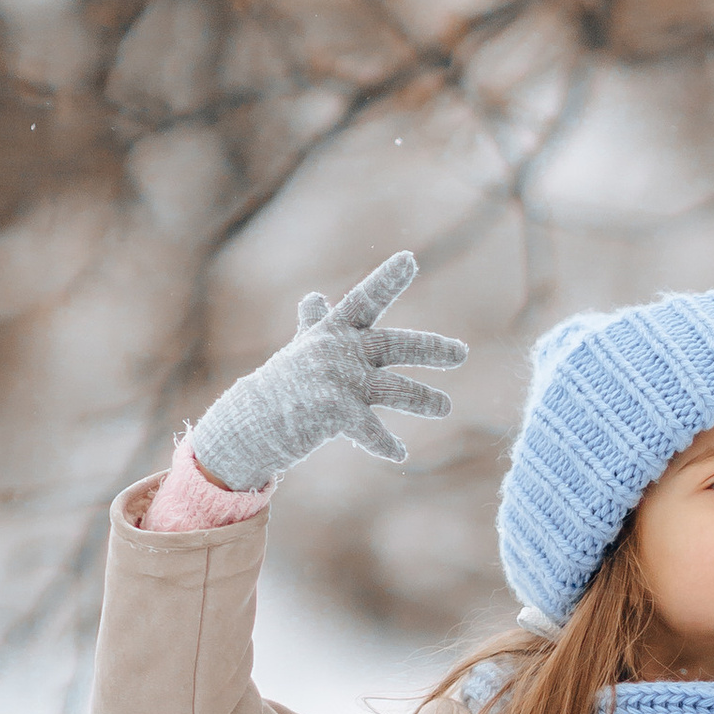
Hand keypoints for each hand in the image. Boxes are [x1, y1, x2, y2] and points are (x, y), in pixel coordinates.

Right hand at [187, 251, 469, 488]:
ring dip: (423, 400)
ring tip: (445, 406)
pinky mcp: (331, 412)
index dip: (387, 279)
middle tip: (462, 353)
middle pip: (395, 344)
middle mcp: (339, 350)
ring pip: (393, 389)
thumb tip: (313, 297)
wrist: (251, 423)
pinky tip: (399, 454)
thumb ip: (315, 324)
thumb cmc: (282, 385)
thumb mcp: (302, 349)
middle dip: (431, 348)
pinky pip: (369, 430)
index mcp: (334, 331)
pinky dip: (384, 443)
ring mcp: (336, 380)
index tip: (410, 259)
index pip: (364, 299)